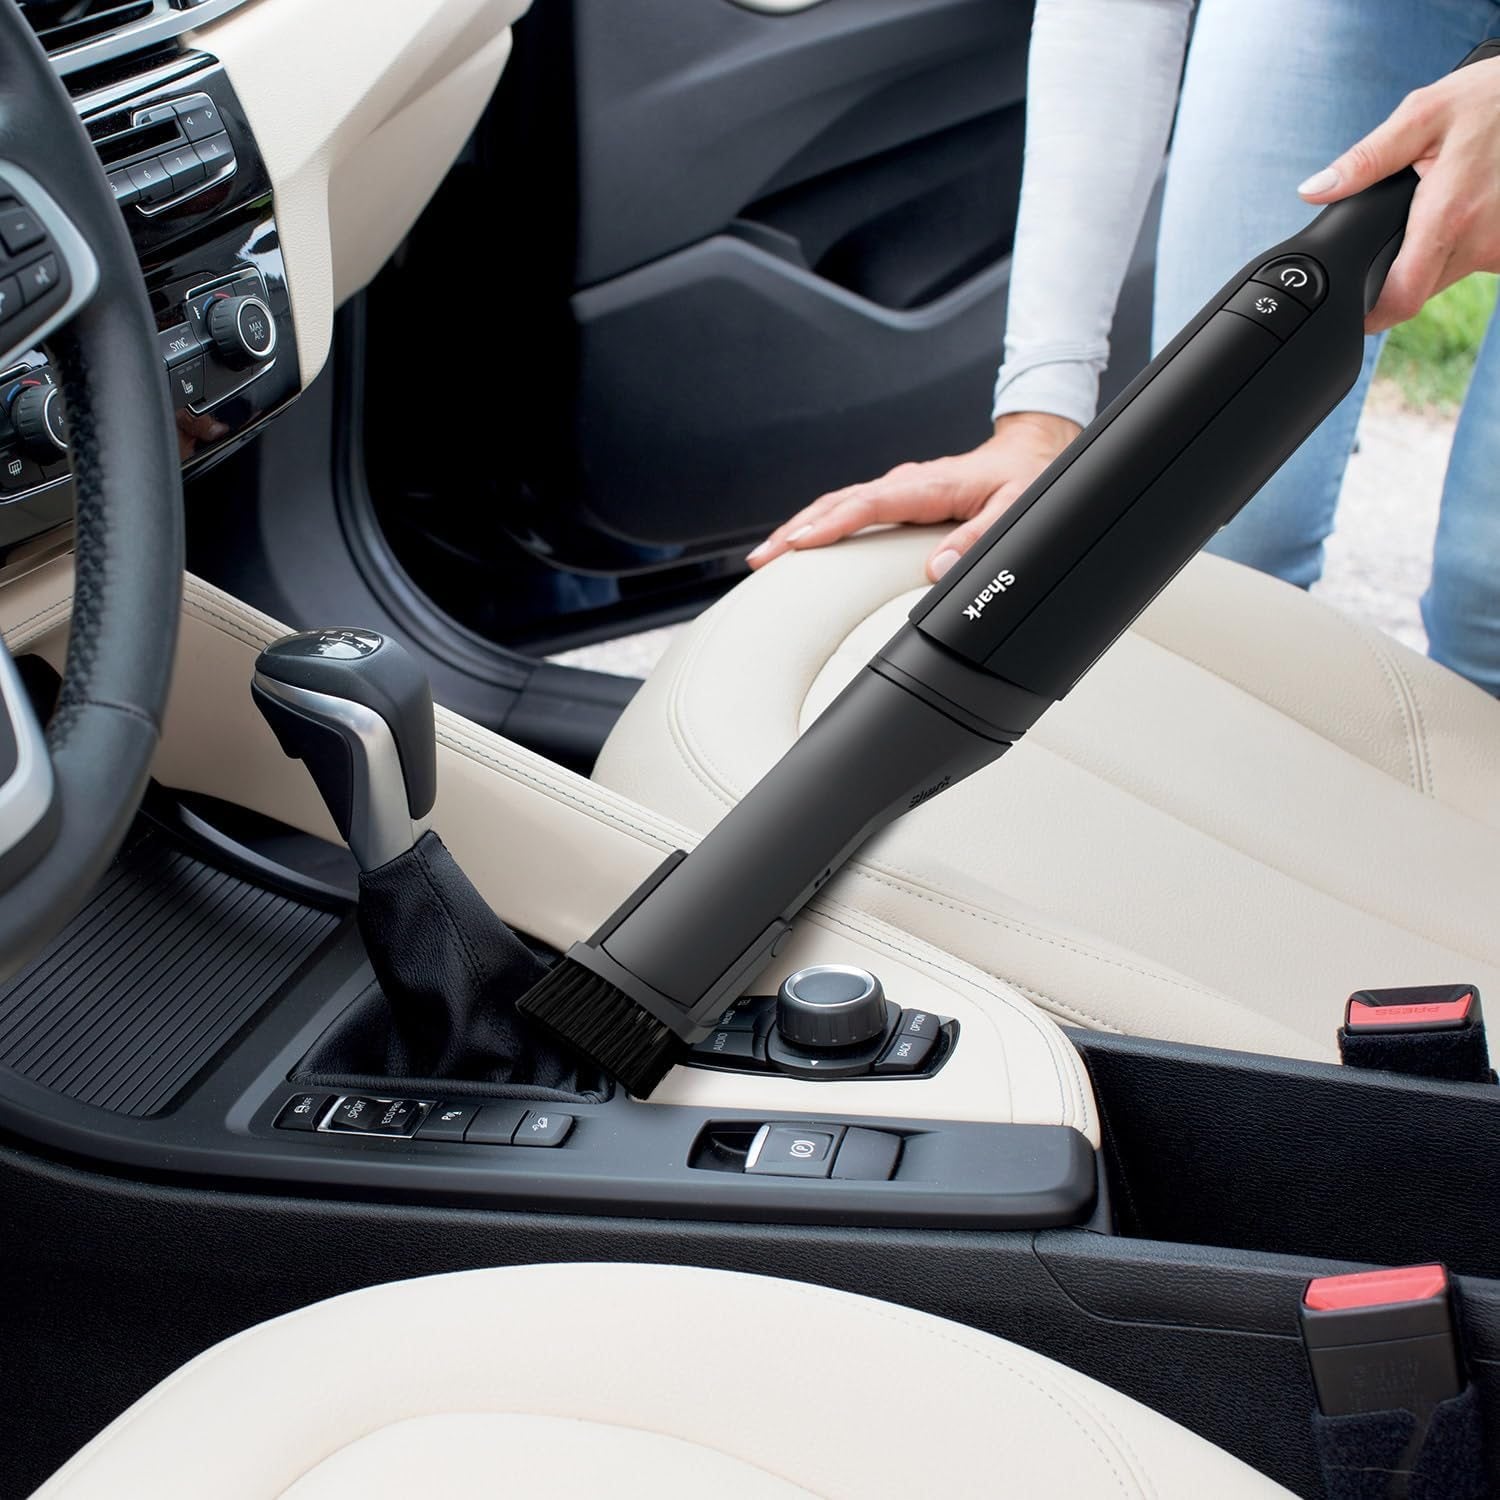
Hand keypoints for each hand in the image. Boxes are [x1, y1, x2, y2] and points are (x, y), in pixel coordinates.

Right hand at [746, 411, 1081, 582]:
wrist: (1031, 453)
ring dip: (800, 529)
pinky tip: (802, 545)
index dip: (833, 524)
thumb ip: (980, 538)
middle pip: (837, 503)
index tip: (802, 544)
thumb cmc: (1025, 480)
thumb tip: (939, 567)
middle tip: (762, 560)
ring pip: (837, 505)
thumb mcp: (1017, 511)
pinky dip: (820, 526)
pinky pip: (850, 510)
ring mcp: (899, 489)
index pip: (869, 503)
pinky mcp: (897, 497)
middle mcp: (907, 483)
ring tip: (767, 557)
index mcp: (929, 485)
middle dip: (796, 530)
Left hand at [1298, 55, 1499, 331]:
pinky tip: (1465, 208)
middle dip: (1396, 274)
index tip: (1353, 313)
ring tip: (1437, 207)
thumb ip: (1365, 160)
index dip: (1371, 316)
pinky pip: (1475, 259)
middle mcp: (1481, 242)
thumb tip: (1313, 190)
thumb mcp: (1424, 115)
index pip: (1401, 300)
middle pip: (1419, 290)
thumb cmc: (1492, 99)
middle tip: (1394, 232)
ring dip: (1431, 255)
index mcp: (1449, 217)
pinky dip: (1460, 243)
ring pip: (1447, 276)